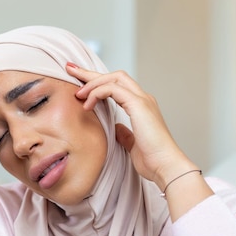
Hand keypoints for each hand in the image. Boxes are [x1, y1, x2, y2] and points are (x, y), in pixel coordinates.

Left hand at [65, 64, 195, 189]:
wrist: (165, 166)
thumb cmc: (152, 159)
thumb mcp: (133, 144)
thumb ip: (124, 134)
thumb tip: (116, 129)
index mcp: (141, 106)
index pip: (117, 86)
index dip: (97, 82)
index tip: (78, 82)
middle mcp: (143, 98)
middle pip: (114, 76)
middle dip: (90, 73)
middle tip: (70, 69)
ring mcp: (142, 100)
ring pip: (113, 78)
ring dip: (92, 83)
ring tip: (78, 95)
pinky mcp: (139, 105)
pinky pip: (113, 89)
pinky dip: (98, 93)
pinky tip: (88, 104)